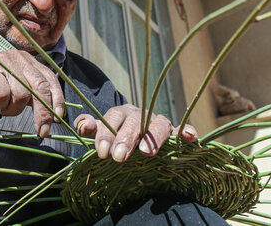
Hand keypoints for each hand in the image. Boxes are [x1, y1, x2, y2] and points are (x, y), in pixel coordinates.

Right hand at [0, 50, 63, 136]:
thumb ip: (34, 96)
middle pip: (39, 88)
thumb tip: (55, 113)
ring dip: (12, 108)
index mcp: (29, 62)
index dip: (57, 99)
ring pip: (21, 94)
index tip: (58, 117)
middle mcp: (19, 58)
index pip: (50, 79)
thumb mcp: (17, 91)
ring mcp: (3, 62)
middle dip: (43, 113)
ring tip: (2, 106)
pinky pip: (3, 94)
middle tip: (42, 131)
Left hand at [74, 105, 197, 161]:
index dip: (106, 134)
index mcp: (122, 113)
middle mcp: (141, 115)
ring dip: (153, 136)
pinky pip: (183, 129)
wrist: (136, 144)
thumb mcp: (101, 136)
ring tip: (147, 152)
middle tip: (118, 157)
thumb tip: (82, 125)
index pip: (113, 117)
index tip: (101, 153)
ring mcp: (159, 123)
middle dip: (126, 138)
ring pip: (159, 123)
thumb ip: (90, 129)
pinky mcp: (174, 133)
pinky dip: (187, 131)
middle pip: (135, 121)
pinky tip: (189, 137)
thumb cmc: (116, 140)